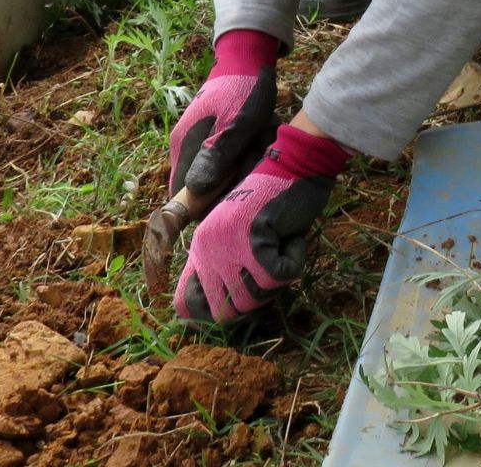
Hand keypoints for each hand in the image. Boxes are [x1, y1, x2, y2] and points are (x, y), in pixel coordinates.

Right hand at [167, 30, 281, 205]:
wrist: (246, 59)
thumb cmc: (242, 93)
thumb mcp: (236, 126)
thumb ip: (216, 157)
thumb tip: (194, 191)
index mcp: (184, 148)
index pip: (182, 194)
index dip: (203, 206)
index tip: (229, 203)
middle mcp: (184, 147)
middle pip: (201, 185)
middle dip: (226, 185)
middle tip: (251, 169)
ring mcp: (196, 139)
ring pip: (215, 171)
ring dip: (237, 169)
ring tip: (259, 152)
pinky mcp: (210, 134)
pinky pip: (223, 156)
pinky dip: (241, 156)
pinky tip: (258, 145)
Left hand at [174, 123, 349, 323]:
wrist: (295, 164)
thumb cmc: (275, 200)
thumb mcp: (242, 237)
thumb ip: (231, 269)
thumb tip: (229, 314)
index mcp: (200, 248)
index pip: (185, 305)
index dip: (215, 312)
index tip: (242, 300)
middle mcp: (206, 249)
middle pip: (227, 312)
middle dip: (255, 298)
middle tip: (271, 271)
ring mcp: (226, 246)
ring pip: (255, 297)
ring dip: (277, 278)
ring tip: (281, 246)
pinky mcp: (252, 243)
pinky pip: (279, 277)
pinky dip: (294, 261)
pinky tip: (291, 236)